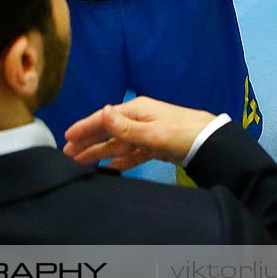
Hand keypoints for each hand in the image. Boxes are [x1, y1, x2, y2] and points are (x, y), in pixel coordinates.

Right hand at [63, 97, 217, 170]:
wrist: (210, 141)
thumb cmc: (180, 133)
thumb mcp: (151, 132)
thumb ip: (125, 127)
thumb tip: (102, 111)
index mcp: (136, 110)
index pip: (103, 118)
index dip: (84, 127)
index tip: (66, 137)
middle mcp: (138, 119)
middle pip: (107, 130)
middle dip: (87, 141)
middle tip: (67, 153)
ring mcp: (146, 132)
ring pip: (117, 143)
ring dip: (99, 152)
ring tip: (81, 162)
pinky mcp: (154, 146)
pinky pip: (131, 153)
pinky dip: (119, 160)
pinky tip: (109, 167)